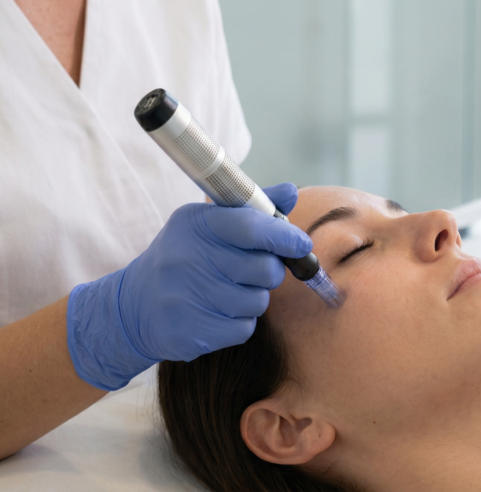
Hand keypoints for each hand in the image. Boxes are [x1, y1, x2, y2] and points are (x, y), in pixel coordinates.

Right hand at [66, 183, 310, 390]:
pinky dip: (238, 322)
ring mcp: (186, 298)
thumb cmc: (184, 257)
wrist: (133, 306)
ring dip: (252, 298)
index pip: (252, 227)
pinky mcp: (190, 333)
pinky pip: (244, 328)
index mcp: (195, 225)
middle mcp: (186, 259)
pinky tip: (216, 312)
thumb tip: (291, 191)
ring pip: (258, 301)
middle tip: (250, 270)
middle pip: (265, 269)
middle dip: (269, 271)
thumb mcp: (208, 224)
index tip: (301, 244)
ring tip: (225, 291)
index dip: (285, 236)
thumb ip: (253, 209)